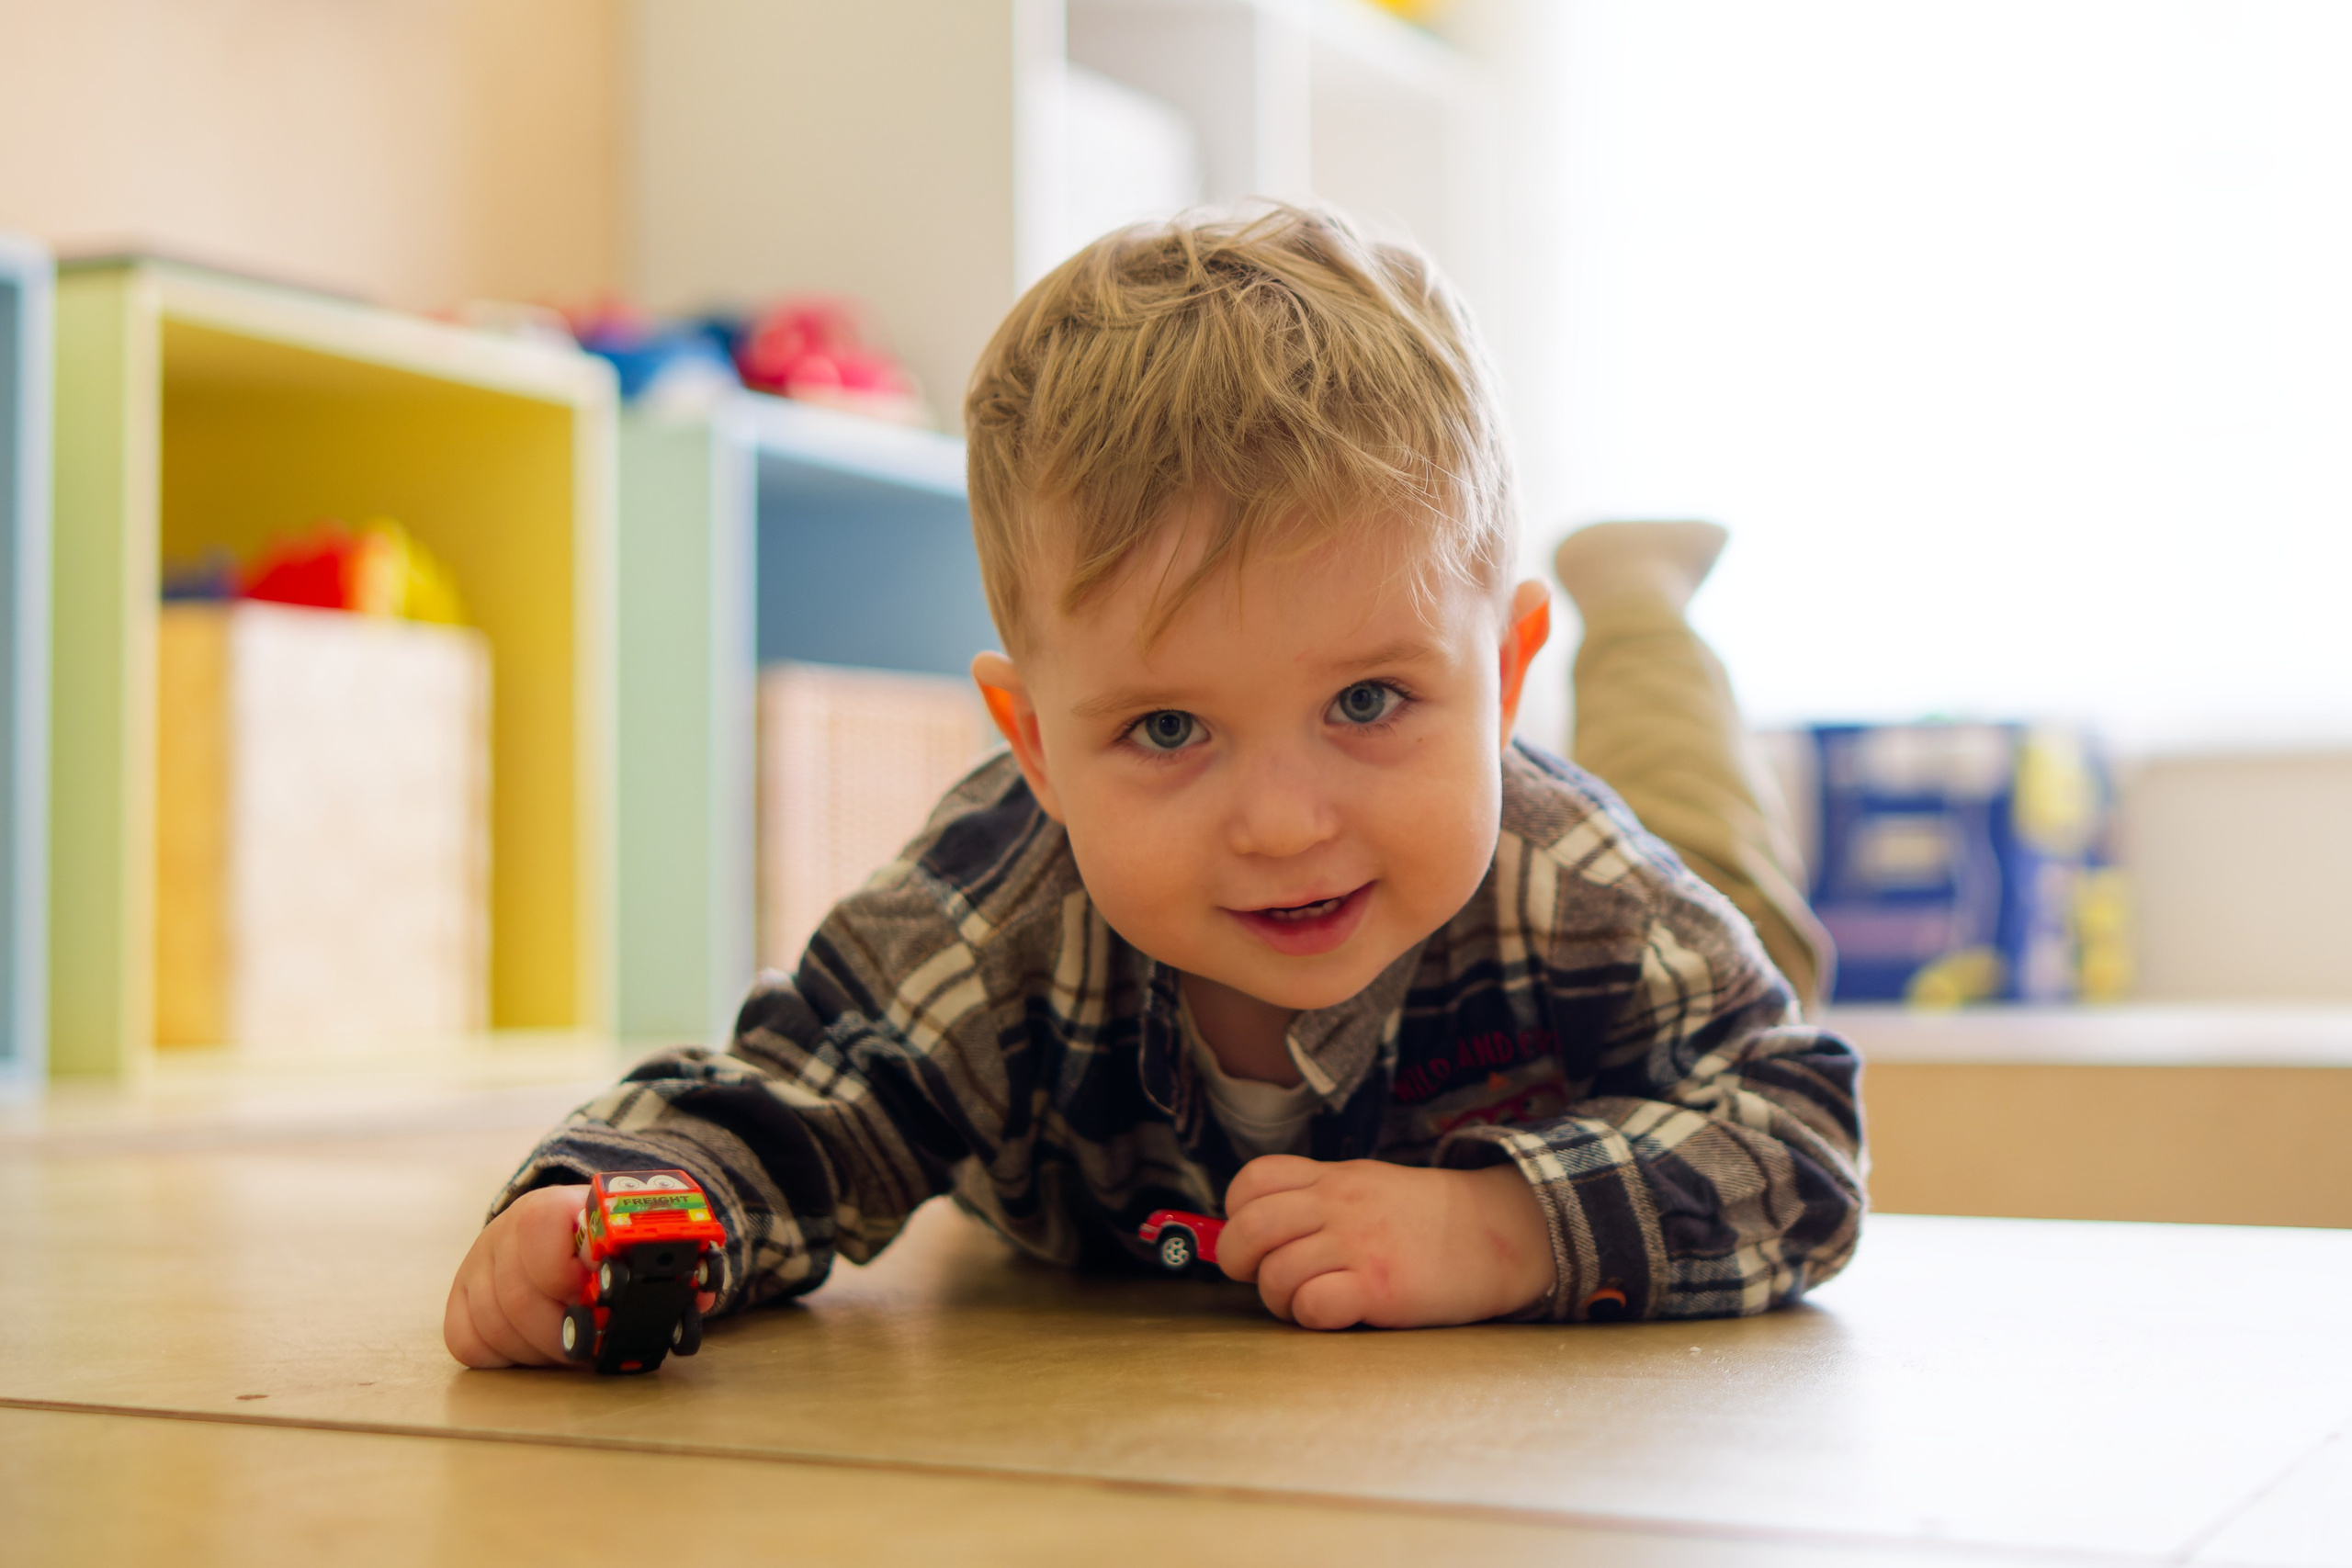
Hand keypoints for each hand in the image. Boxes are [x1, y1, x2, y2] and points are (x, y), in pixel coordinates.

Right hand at [440, 1187, 726, 1369]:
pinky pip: (466, 1339)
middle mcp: (506, 1230)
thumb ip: (665, 1260)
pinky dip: (504, 1355)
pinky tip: (534, 1349)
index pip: (539, 1231)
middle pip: (517, 1294)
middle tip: (591, 1345)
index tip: (598, 1300)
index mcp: (554, 1207)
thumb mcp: (633, 1236)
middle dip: (561, 1333)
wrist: (559, 1224)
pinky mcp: (460, 1295)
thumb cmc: (605, 1239)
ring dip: (539, 1350)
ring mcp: (479, 1263)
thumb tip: (696, 1296)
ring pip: (493, 1322)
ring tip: (571, 1349)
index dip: (568, 1275)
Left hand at [1216, 1156, 1554, 1329]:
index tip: (1259, 1238)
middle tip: (1263, 1278)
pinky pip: (1313, 1306)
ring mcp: (1358, 1245)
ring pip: (1275, 1275)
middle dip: (1239, 1263)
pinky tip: (1336, 1313)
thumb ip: (1316, 1198)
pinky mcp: (1379, 1288)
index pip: (1252, 1181)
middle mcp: (1338, 1205)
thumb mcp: (1367, 1185)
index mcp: (1331, 1177)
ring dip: (1279, 1300)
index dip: (1237, 1213)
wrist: (1499, 1233)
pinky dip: (1311, 1317)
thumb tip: (1256, 1228)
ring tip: (1307, 1301)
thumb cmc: (1425, 1219)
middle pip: (1248, 1229)